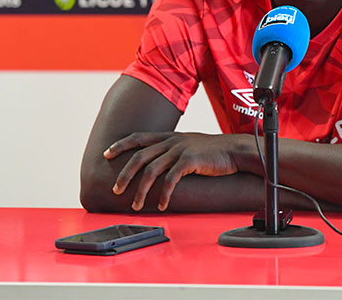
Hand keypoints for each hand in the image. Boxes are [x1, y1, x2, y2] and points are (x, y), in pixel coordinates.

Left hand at [103, 132, 240, 210]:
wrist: (235, 150)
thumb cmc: (213, 151)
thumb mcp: (189, 144)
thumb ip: (173, 150)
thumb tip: (158, 162)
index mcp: (169, 136)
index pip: (138, 137)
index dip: (121, 145)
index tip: (107, 154)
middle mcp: (172, 141)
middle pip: (139, 156)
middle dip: (124, 174)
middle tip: (116, 190)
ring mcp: (180, 150)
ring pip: (152, 170)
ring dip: (141, 190)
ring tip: (136, 205)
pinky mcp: (190, 160)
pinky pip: (171, 179)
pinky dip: (163, 194)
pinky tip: (162, 205)